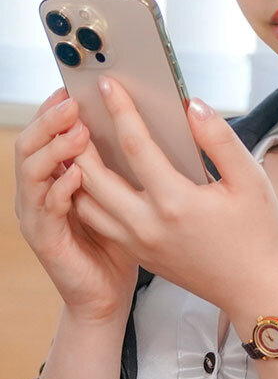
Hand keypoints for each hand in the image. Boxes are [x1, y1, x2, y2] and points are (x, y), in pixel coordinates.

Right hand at [14, 87, 138, 322]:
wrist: (107, 294)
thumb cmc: (118, 239)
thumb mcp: (121, 190)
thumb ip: (121, 160)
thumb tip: (145, 119)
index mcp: (56, 175)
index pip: (46, 132)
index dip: (55, 107)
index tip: (75, 84)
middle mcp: (40, 191)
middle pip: (30, 144)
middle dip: (49, 120)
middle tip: (73, 101)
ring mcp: (38, 215)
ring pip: (30, 172)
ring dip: (53, 148)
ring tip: (78, 131)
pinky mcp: (46, 240)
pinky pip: (45, 209)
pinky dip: (59, 188)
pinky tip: (77, 174)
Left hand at [71, 75, 277, 315]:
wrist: (254, 289)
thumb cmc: (257, 233)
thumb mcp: (250, 180)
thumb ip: (219, 139)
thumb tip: (192, 106)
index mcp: (176, 202)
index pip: (136, 146)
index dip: (120, 110)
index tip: (107, 84)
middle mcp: (147, 224)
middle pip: (94, 175)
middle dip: (80, 139)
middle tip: (75, 110)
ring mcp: (138, 243)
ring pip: (87, 202)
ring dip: (76, 170)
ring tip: (76, 140)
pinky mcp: (138, 253)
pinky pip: (98, 221)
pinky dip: (86, 195)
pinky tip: (91, 176)